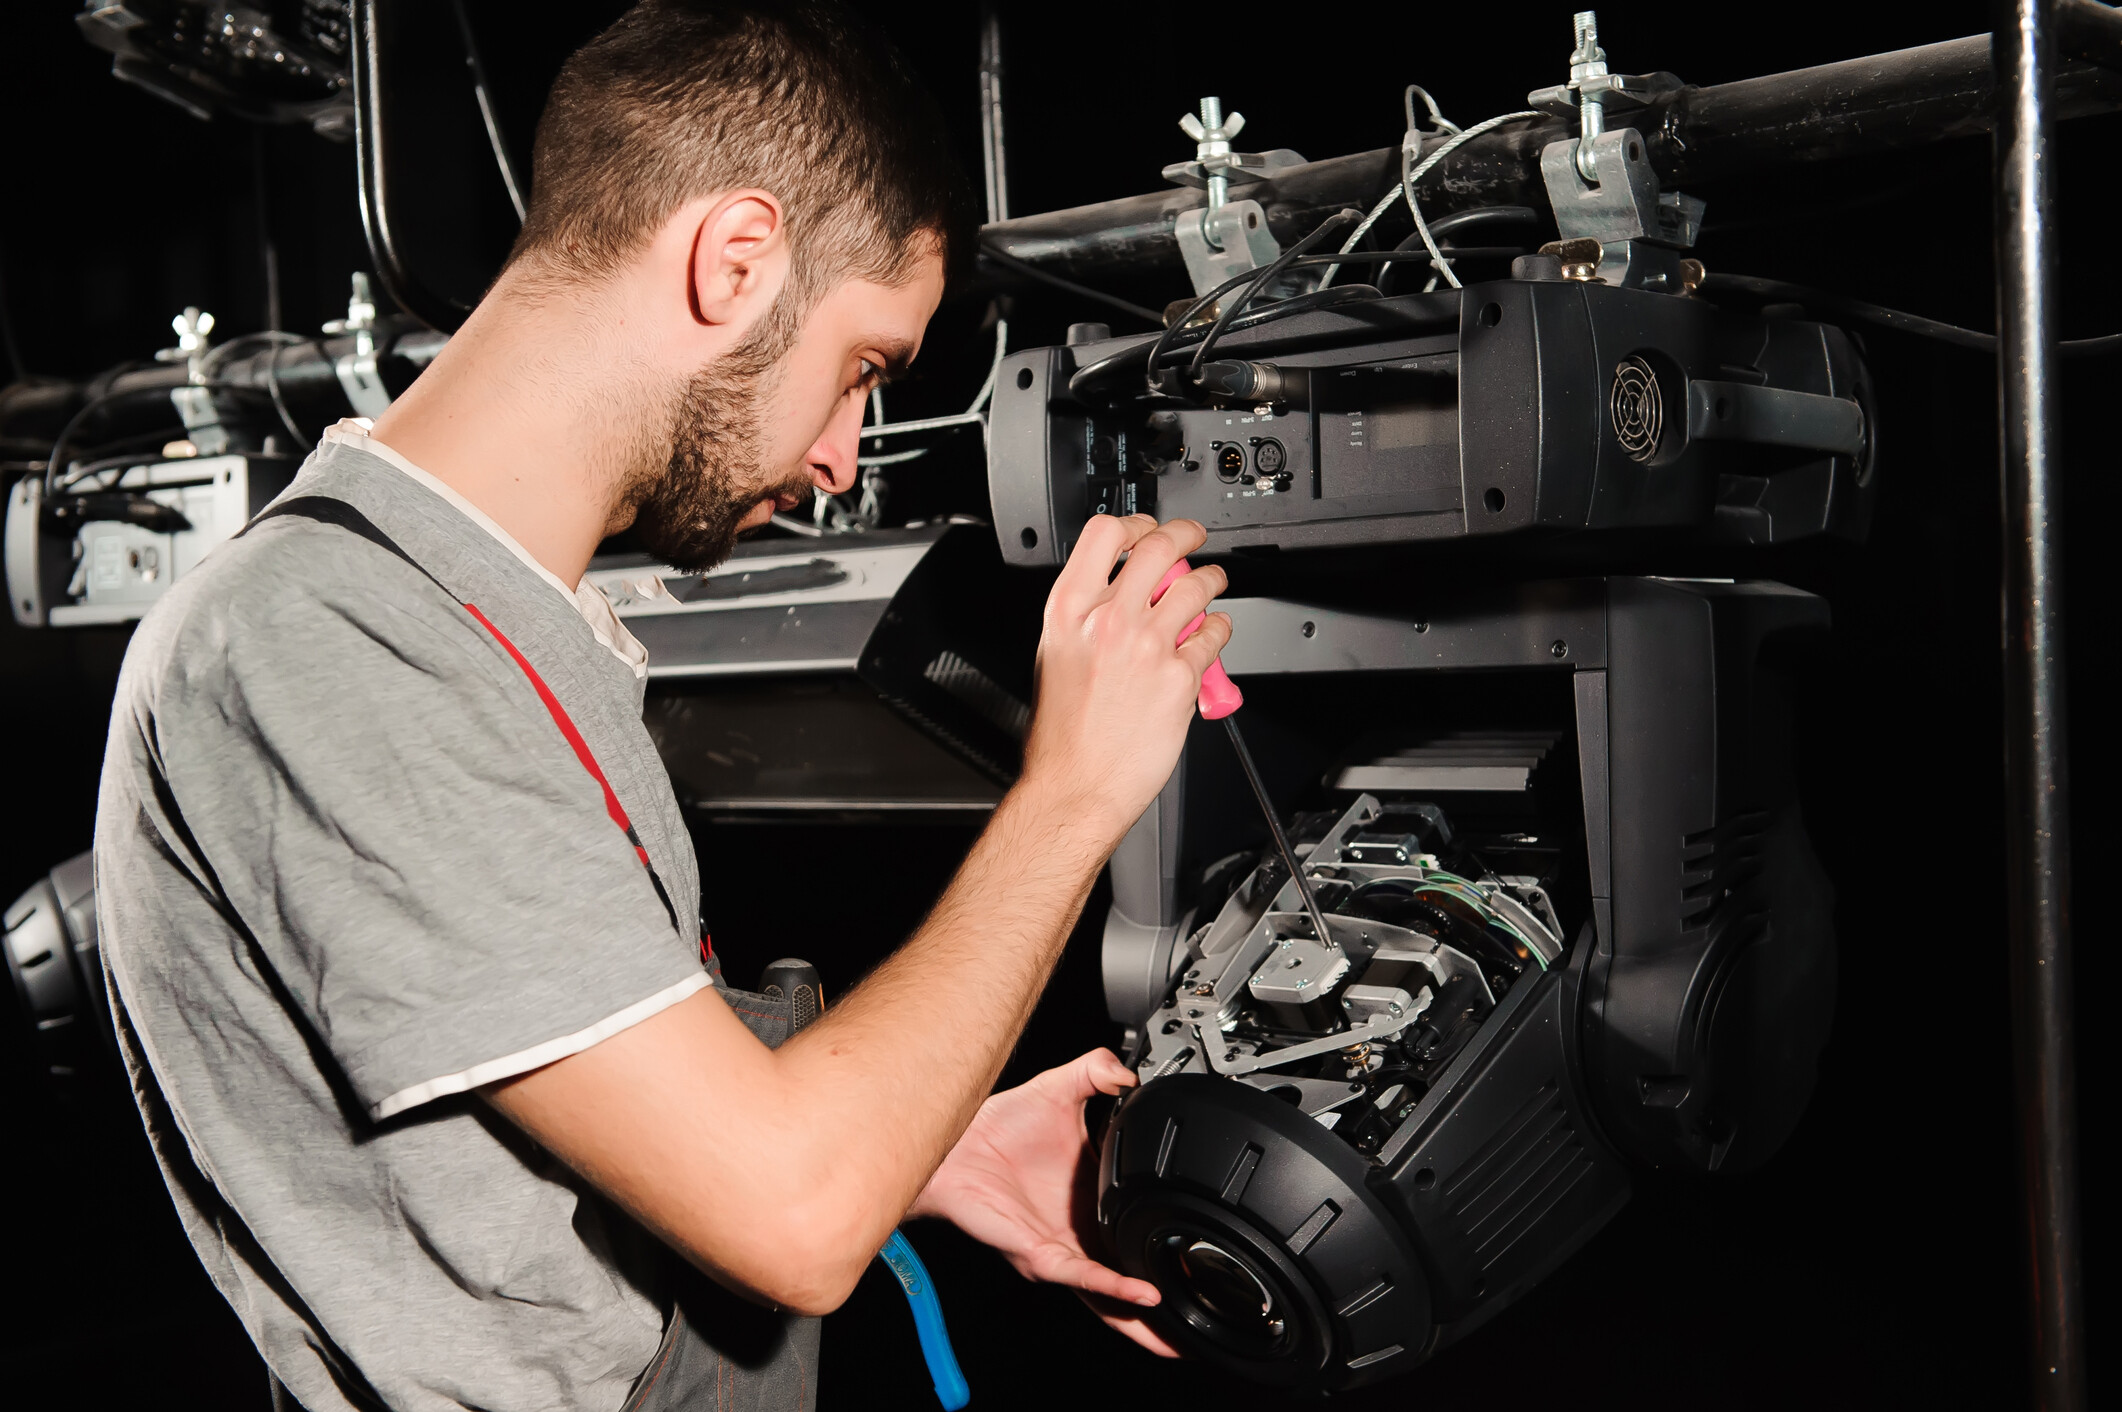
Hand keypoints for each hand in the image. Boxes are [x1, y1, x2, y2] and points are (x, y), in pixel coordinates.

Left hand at [909, 1050, 1179, 1357]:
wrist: (954, 1146)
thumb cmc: (996, 1129)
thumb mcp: (1060, 1091)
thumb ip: (1097, 1073)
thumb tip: (1130, 1071)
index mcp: (1091, 1199)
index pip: (1135, 1229)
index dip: (1165, 1246)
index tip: (1201, 1257)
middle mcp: (1078, 1232)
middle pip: (1125, 1284)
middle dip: (1159, 1317)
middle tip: (1195, 1331)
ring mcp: (1061, 1248)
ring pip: (1108, 1297)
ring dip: (1143, 1318)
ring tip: (1179, 1331)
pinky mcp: (1041, 1255)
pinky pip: (1084, 1276)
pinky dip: (1115, 1288)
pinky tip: (1143, 1294)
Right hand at [1019, 516, 1231, 842]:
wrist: (1077, 785)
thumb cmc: (1061, 734)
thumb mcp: (1054, 654)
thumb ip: (1086, 616)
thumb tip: (1117, 591)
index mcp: (1069, 609)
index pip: (1106, 533)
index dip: (1135, 522)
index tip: (1147, 528)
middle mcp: (1109, 619)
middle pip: (1160, 546)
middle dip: (1186, 533)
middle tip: (1194, 537)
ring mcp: (1148, 645)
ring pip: (1196, 585)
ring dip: (1210, 578)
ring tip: (1211, 583)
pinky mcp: (1180, 675)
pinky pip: (1214, 634)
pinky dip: (1220, 626)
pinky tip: (1215, 630)